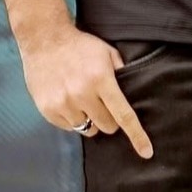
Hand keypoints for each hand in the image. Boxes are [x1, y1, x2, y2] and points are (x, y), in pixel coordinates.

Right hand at [20, 26, 152, 157]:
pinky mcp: (48, 109)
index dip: (137, 136)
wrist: (44, 39)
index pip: (124, 115)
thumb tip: (134, 94)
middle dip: (109, 118)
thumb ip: (122, 72)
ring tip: (82, 99)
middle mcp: (82, 94)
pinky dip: (73, 119)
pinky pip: (68, 127)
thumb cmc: (80, 46)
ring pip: (87, 129)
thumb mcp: (107, 52)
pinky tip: (68, 100)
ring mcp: (63, 103)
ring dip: (90, 119)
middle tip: (102, 102)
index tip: (147, 152)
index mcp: (101, 79)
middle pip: (107, 126)